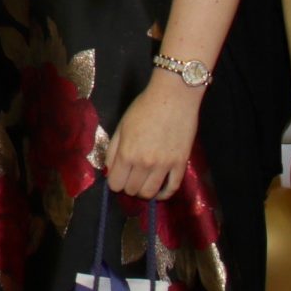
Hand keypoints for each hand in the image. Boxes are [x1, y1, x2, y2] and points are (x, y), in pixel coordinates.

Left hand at [105, 72, 202, 199]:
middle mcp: (144, 163)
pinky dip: (165, 193)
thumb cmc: (144, 107)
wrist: (173, 97)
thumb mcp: (121, 126)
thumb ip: (112, 150)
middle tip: (132, 177)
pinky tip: (160, 190)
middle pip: (132, 190)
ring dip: (144, 192)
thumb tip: (109, 171)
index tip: (119, 176)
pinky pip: (172, 188)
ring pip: (150, 193)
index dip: (115, 182)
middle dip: (128, 186)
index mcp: (126, 153)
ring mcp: (164, 165)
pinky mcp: (180, 164)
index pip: (115, 184)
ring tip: (144, 183)